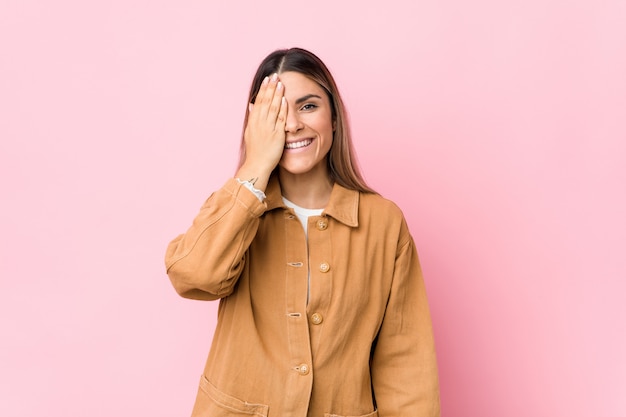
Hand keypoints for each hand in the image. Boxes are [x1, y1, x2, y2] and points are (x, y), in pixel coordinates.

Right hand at [237, 73, 286, 189]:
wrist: (257, 165)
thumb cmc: (255, 151)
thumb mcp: (250, 132)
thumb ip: (253, 117)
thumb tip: (252, 104)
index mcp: (253, 121)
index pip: (259, 101)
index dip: (264, 89)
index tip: (267, 79)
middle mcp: (259, 123)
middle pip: (265, 101)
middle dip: (270, 87)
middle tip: (275, 75)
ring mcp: (268, 128)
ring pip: (272, 108)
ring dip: (276, 94)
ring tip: (280, 82)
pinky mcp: (276, 135)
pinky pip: (279, 120)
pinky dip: (281, 109)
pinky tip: (284, 100)